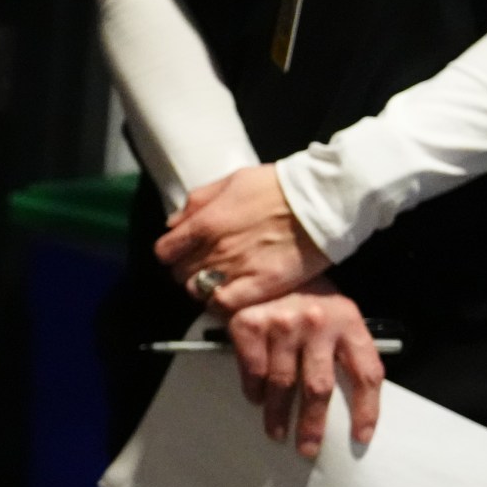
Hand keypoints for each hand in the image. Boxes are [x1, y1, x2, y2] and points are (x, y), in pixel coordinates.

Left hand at [155, 164, 329, 310]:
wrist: (322, 201)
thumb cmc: (277, 186)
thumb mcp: (231, 181)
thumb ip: (198, 202)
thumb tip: (173, 224)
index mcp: (204, 223)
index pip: (164, 251)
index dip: (171, 253)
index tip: (182, 253)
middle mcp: (214, 250)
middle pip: (179, 273)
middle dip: (187, 270)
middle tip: (205, 266)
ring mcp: (236, 270)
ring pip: (198, 291)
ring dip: (203, 288)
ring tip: (219, 281)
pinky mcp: (259, 287)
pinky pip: (224, 305)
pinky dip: (221, 303)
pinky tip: (230, 295)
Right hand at [226, 278, 385, 456]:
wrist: (263, 260)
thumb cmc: (305, 294)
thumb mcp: (336, 314)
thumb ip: (342, 348)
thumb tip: (347, 401)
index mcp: (349, 321)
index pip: (366, 373)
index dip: (367, 410)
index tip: (361, 437)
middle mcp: (319, 323)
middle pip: (320, 387)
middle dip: (313, 424)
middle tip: (308, 448)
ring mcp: (283, 324)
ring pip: (283, 384)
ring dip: (279, 415)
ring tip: (277, 433)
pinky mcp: (250, 324)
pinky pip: (253, 371)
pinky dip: (254, 390)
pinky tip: (257, 400)